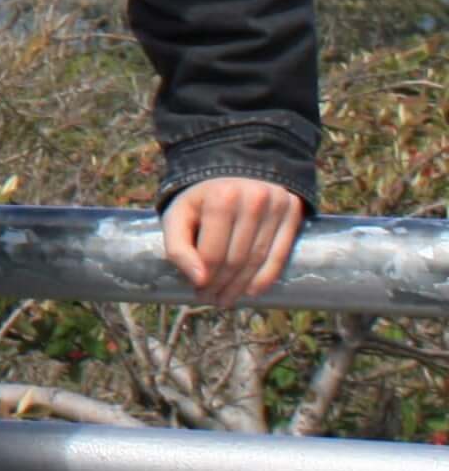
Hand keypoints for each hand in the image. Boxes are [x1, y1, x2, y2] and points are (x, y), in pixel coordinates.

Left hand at [162, 177, 304, 308]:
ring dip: (242, 287)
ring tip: (228, 299)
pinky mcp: (293, 211)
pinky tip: (252, 292)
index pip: (214, 254)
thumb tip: (198, 280)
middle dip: (223, 286)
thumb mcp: (178, 216)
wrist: (233, 170)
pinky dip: (266, 278)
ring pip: (258, 260)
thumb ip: (178, 247)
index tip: (198, 292)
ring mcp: (277, 204)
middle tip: (213, 301)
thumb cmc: (201, 199)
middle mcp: (253, 199)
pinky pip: (280, 255)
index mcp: (220, 197)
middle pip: (237, 259)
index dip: (205, 279)